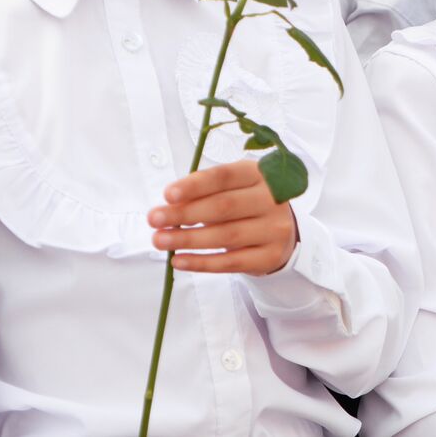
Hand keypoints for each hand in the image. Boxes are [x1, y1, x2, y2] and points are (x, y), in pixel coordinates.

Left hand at [148, 161, 297, 274]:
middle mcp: (271, 199)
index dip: (195, 185)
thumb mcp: (232, 186)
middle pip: (223, 206)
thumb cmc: (246, 203)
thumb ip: (205, 190)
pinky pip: (231, 262)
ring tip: (160, 240)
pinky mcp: (270, 256)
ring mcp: (274, 229)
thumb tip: (171, 204)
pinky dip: (201, 263)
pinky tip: (179, 260)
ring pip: (226, 236)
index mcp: (258, 174)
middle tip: (154, 219)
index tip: (167, 194)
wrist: (281, 230)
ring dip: (188, 239)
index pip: (224, 176)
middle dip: (184, 214)